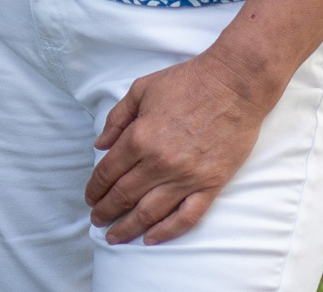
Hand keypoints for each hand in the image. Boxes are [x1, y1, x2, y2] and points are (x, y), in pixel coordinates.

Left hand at [85, 48, 274, 244]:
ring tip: (115, 237)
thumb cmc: (186, 82)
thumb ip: (116, 119)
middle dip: (106, 211)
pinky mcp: (212, 184)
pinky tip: (152, 239)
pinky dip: (167, 231)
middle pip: (124, 196)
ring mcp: (187, 176)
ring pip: (151, 212)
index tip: (89, 198)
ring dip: (129, 227)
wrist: (234, 85)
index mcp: (139, 138)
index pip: (108, 173)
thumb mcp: (140, 90)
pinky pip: (187, 216)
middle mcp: (159, 162)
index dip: (95, 189)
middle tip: (96, 221)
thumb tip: (99, 145)